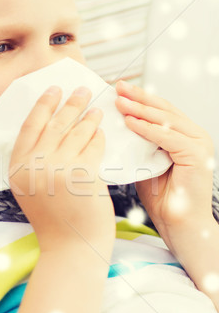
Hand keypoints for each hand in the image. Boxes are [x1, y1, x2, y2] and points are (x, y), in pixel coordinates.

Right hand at [9, 85, 114, 253]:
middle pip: (54, 124)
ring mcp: (58, 170)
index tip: (54, 89)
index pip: (29, 125)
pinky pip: (93, 147)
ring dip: (88, 117)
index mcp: (17, 167)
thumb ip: (33, 162)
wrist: (71, 247)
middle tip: (82, 89)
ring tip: (96, 109)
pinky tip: (102, 132)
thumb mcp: (31, 189)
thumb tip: (50, 127)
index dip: (43, 104)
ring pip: (76, 132)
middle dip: (70, 103)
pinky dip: (98, 137)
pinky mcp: (82, 175)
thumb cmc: (54, 219)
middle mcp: (34, 166)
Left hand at [115, 80, 214, 243]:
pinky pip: (167, 137)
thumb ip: (137, 145)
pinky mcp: (196, 155)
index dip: (140, 98)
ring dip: (140, 109)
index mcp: (185, 135)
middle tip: (118, 87)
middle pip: (164, 109)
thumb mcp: (145, 164)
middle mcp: (195, 135)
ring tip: (119, 101)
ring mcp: (199, 144)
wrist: (181, 225)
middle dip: (139, 97)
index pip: (161, 110)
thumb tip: (114, 130)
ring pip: (166, 120)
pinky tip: (130, 123)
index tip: (119, 90)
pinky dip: (147, 129)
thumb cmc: (164, 199)